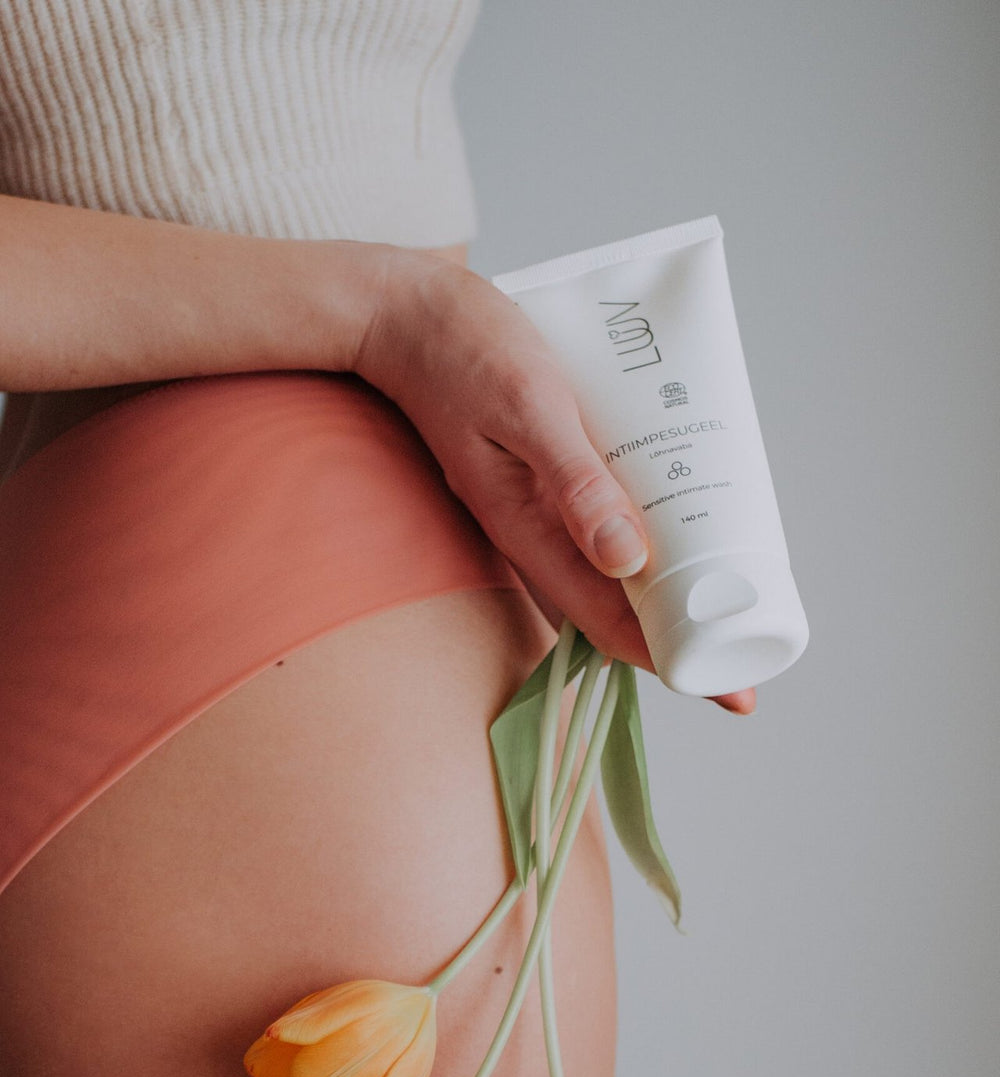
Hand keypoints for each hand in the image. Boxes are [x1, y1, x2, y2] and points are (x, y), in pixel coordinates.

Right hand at [353, 250, 755, 715]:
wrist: (405, 315)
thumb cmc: (465, 350)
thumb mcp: (530, 406)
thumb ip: (574, 483)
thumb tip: (627, 561)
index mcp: (525, 529)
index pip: (605, 620)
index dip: (667, 657)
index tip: (726, 686)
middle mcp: (532, 534)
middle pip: (613, 612)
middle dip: (678, 644)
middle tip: (746, 666)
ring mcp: (536, 513)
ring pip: (608, 578)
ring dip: (663, 603)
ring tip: (726, 615)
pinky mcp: (543, 484)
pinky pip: (599, 534)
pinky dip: (642, 551)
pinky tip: (678, 543)